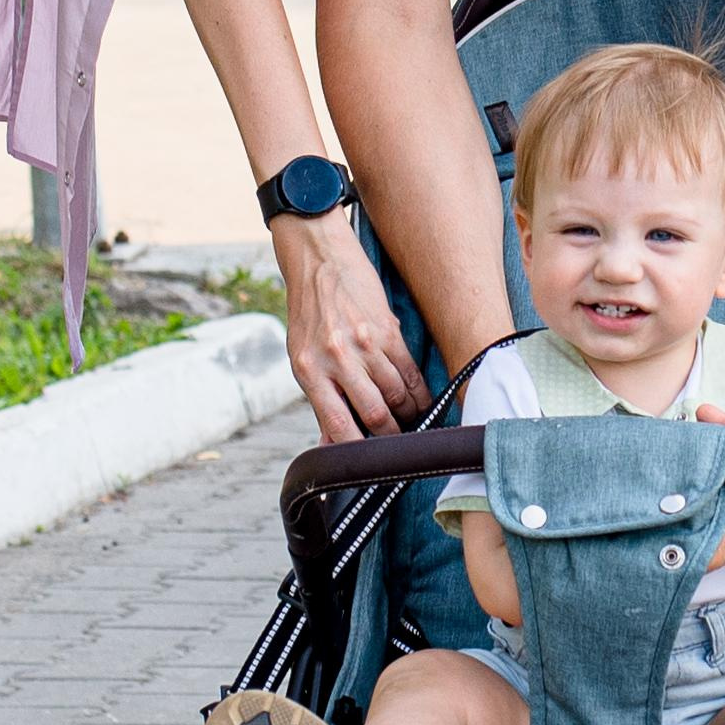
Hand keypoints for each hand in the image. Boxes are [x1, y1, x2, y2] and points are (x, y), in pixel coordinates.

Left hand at [272, 211, 429, 442]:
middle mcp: (335, 359)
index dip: (356, 451)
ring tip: (412, 425)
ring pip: (396, 396)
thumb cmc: (308, 312)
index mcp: (308, 371)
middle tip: (398, 447)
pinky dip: (419, 393)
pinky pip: (409, 372)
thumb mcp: (301, 356)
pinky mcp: (387, 331)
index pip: (338, 425)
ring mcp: (364, 345)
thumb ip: (320, 398)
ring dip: (409, 416)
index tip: (368, 466)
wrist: (317, 259)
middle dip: (390, 438)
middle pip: (375, 414)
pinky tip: (423, 404)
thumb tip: (332, 442)